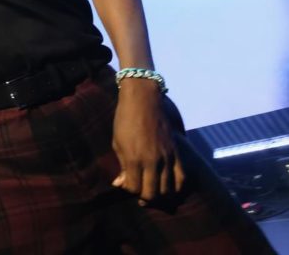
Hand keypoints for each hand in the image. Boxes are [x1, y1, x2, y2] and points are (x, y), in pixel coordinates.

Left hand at [111, 78, 184, 204]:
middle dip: (145, 197)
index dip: (129, 191)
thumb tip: (120, 184)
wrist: (144, 100)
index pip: (134, 189)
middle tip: (140, 194)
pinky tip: (170, 188)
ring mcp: (168, 158)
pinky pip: (182, 178)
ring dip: (160, 195)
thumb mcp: (117, 142)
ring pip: (168, 190)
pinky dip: (176, 188)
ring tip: (154, 192)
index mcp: (134, 159)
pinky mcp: (177, 153)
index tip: (126, 185)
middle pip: (152, 194)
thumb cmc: (125, 120)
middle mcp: (153, 161)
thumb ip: (122, 165)